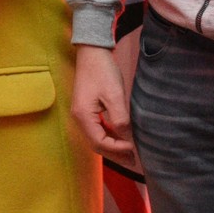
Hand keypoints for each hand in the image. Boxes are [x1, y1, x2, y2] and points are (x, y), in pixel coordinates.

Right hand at [70, 45, 138, 170]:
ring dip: (113, 146)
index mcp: (83, 116)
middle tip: (134, 160)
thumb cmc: (102, 71)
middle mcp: (79, 118)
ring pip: (97, 138)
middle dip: (115, 153)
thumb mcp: (114, 95)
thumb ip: (120, 120)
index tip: (134, 149)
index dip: (117, 149)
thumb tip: (127, 139)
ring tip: (130, 153)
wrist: (92, 52)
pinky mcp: (86, 110)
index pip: (100, 142)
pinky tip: (121, 137)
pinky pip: (97, 129)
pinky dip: (109, 136)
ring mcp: (81, 114)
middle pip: (96, 144)